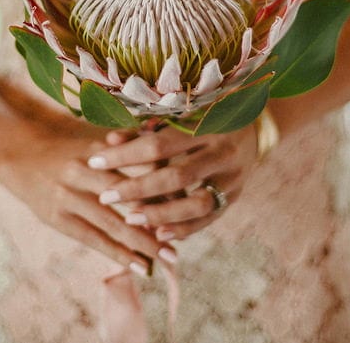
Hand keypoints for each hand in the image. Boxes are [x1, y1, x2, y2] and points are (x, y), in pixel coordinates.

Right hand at [0, 129, 175, 274]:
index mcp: (98, 149)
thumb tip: (167, 165)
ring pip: (112, 222)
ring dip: (142, 242)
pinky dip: (117, 253)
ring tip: (167, 258)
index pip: (139, 168)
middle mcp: (83, 171)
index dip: (166, 187)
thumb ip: (128, 150)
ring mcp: (68, 195)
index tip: (192, 201)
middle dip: (159, 218)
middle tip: (186, 237)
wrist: (17, 151)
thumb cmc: (66, 146)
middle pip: (129, 197)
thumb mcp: (96, 140)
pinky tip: (138, 265)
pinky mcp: (56, 217)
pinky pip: (92, 239)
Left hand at [87, 125, 257, 241]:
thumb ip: (146, 129)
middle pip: (176, 176)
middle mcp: (222, 152)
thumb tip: (110, 140)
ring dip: (161, 214)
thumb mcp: (179, 116)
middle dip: (138, 188)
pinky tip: (158, 233)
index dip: (126, 154)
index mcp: (206, 125)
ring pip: (196, 203)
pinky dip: (183, 228)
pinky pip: (209, 219)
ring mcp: (232, 178)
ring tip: (130, 219)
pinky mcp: (235, 196)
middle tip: (106, 196)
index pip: (159, 144)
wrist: (254, 126)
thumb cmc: (205, 116)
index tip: (95, 162)